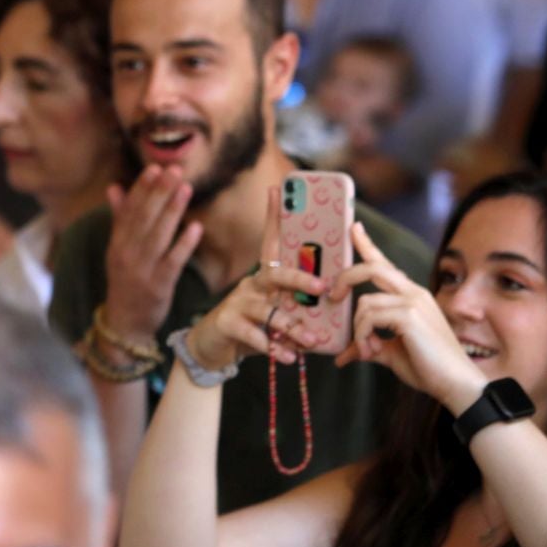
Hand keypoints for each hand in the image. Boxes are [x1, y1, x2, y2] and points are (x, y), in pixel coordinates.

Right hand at [102, 166, 203, 343]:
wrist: (125, 321)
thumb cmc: (125, 280)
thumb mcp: (118, 249)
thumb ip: (119, 218)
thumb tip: (114, 187)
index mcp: (117, 242)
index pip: (129, 210)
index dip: (141, 188)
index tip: (154, 168)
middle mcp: (127, 253)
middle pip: (144, 218)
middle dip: (159, 193)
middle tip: (174, 170)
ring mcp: (142, 269)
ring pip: (158, 236)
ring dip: (172, 211)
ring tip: (186, 188)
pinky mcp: (159, 285)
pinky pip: (172, 261)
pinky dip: (183, 244)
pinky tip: (195, 227)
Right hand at [184, 187, 329, 368]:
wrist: (214, 346)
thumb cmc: (253, 325)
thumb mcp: (275, 311)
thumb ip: (298, 309)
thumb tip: (332, 316)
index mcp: (265, 277)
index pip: (270, 242)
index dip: (273, 215)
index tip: (277, 189)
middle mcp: (251, 284)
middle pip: (276, 274)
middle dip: (300, 279)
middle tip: (322, 286)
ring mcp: (238, 303)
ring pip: (270, 310)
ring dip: (295, 327)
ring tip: (313, 341)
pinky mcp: (228, 323)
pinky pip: (256, 335)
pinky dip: (275, 348)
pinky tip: (288, 357)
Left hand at [330, 220, 484, 411]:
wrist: (456, 385)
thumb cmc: (428, 368)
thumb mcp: (390, 354)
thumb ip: (368, 347)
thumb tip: (344, 355)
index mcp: (411, 296)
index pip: (385, 263)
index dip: (366, 244)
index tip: (353, 227)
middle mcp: (413, 292)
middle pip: (371, 268)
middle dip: (345, 279)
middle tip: (333, 297)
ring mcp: (413, 301)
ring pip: (365, 301)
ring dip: (358, 329)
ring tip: (368, 350)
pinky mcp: (410, 315)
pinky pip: (369, 317)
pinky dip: (363, 335)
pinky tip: (373, 350)